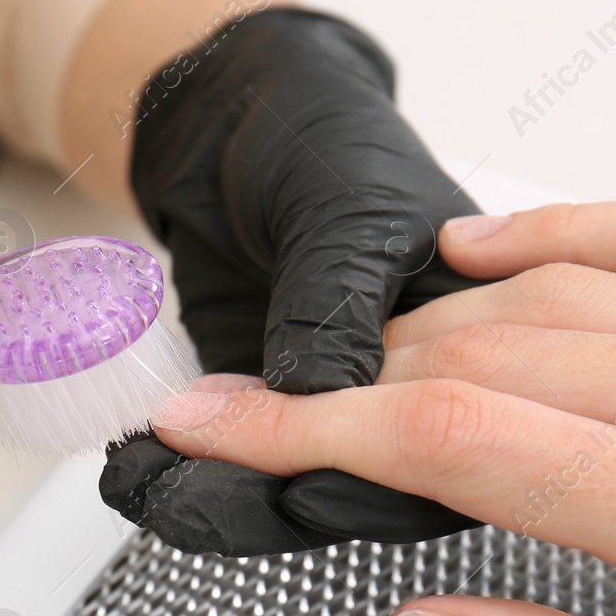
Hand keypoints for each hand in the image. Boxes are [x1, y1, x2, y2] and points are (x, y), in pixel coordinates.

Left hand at [102, 8, 478, 554]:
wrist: (228, 114)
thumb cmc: (324, 136)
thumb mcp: (347, 206)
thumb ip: (338, 302)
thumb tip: (326, 392)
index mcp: (477, 345)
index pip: (448, 442)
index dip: (382, 481)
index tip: (306, 486)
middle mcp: (404, 391)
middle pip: (360, 488)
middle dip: (272, 502)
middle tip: (197, 489)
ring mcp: (325, 407)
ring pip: (284, 490)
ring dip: (211, 498)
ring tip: (147, 482)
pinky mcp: (256, 408)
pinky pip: (225, 462)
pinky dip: (177, 471)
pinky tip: (137, 466)